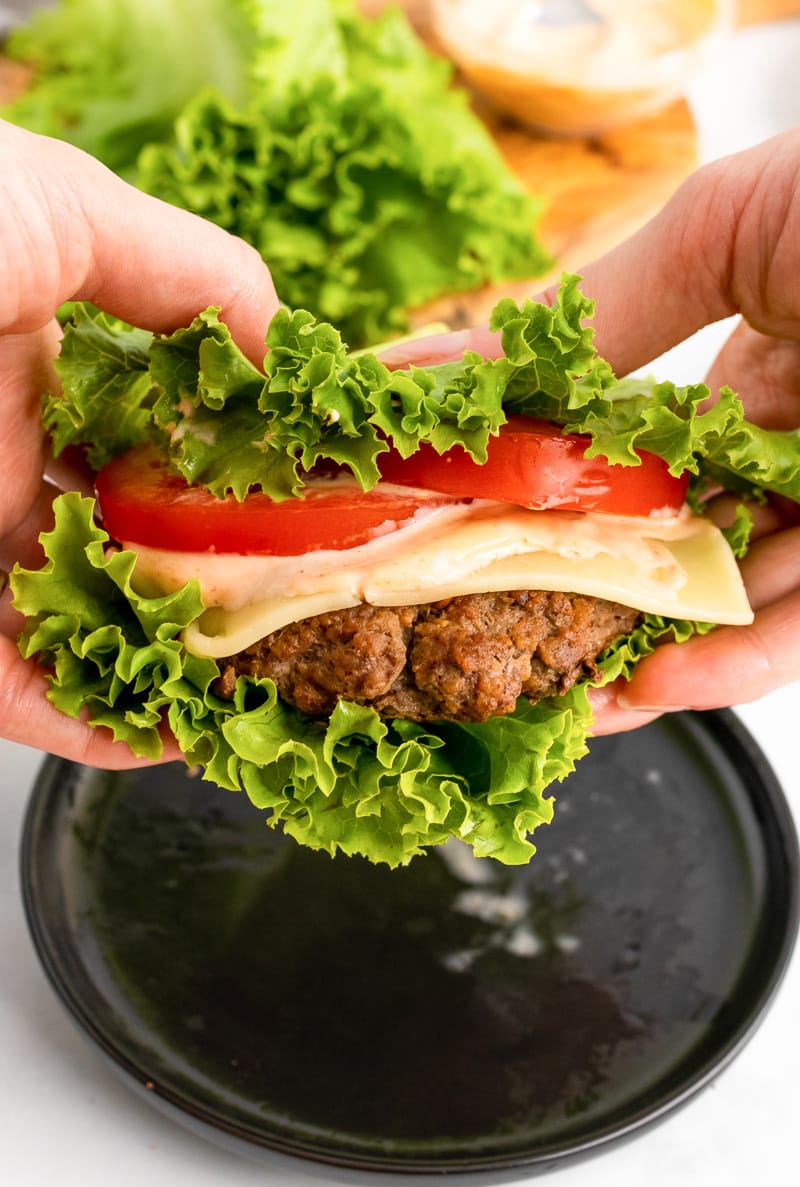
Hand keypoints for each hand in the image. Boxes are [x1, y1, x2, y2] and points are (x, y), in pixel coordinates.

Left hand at [0, 120, 279, 764]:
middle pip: (134, 541)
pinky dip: (94, 728)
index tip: (315, 493)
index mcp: (31, 367)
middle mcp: (2, 464)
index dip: (242, 467)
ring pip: (86, 631)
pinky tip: (166, 736)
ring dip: (170, 666)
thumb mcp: (54, 208)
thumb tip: (289, 344)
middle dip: (219, 575)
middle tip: (304, 603)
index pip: (158, 433)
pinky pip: (19, 695)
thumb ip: (184, 268)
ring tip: (258, 687)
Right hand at [383, 129, 799, 732]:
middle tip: (508, 637)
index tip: (480, 534)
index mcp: (754, 382)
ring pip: (742, 605)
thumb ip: (599, 315)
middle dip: (595, 598)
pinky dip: (738, 659)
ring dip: (653, 654)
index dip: (557, 505)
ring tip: (572, 692)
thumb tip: (462, 366)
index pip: (636, 469)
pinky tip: (661, 680)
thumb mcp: (722, 229)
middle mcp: (797, 456)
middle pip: (679, 551)